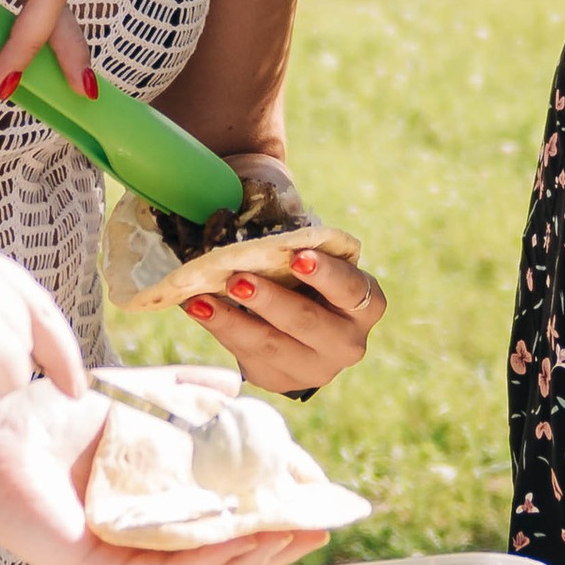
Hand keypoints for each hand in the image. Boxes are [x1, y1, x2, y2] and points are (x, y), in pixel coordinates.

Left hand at [0, 378, 329, 564]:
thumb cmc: (49, 411)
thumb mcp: (137, 399)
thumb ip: (186, 396)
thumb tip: (242, 390)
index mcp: (147, 515)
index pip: (220, 530)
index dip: (271, 519)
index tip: (317, 500)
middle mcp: (132, 545)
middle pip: (217, 564)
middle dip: (273, 548)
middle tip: (318, 527)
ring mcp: (111, 561)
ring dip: (250, 561)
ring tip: (291, 533)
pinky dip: (204, 563)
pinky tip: (238, 537)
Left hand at [169, 157, 387, 393]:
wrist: (301, 324)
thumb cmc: (310, 274)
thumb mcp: (315, 255)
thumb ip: (296, 234)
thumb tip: (256, 184)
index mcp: (367, 302)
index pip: (350, 288)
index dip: (325, 274)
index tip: (296, 256)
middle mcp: (349, 342)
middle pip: (309, 322)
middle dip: (271, 301)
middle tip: (238, 279)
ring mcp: (316, 368)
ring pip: (273, 344)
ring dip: (235, 319)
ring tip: (203, 297)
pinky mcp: (281, 380)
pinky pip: (248, 356)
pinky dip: (221, 328)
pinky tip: (198, 308)